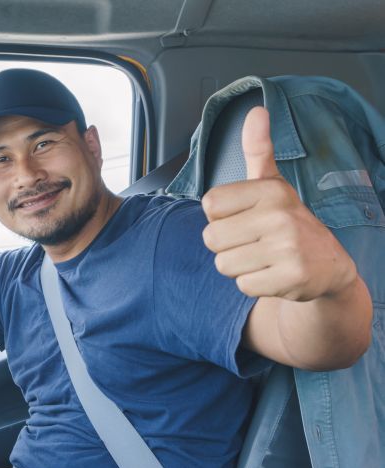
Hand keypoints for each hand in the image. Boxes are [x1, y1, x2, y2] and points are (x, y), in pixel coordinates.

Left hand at [201, 106, 356, 301]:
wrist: (328, 266)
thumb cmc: (288, 223)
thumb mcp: (273, 185)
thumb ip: (258, 150)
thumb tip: (255, 111)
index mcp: (270, 191)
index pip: (209, 204)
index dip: (221, 216)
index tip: (244, 217)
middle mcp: (280, 216)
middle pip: (211, 238)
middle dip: (226, 245)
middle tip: (253, 242)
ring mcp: (288, 248)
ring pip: (224, 264)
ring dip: (239, 266)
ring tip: (263, 257)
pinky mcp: (291, 278)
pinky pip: (243, 285)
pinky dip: (254, 284)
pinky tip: (273, 274)